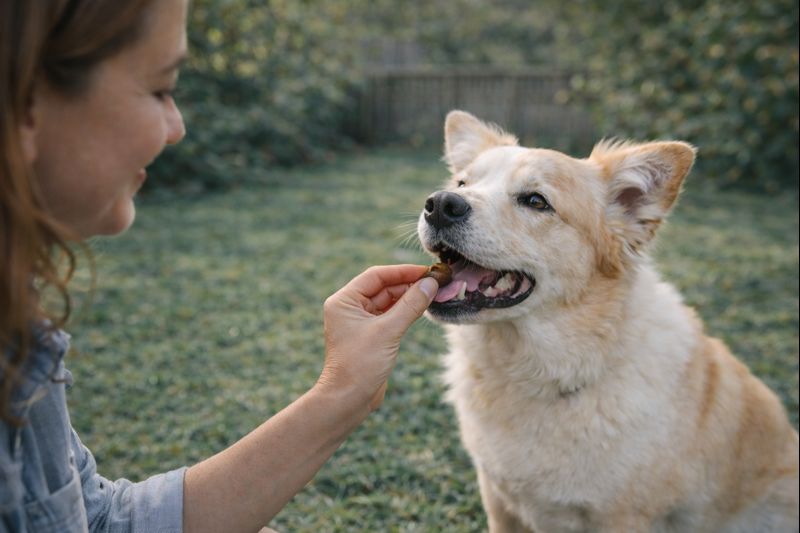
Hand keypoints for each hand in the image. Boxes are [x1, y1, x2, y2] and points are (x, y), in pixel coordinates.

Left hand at [318, 264, 437, 410]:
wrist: (348, 400)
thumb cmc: (360, 365)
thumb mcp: (388, 331)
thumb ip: (411, 305)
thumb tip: (431, 284)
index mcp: (344, 301)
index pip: (376, 276)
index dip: (403, 272)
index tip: (427, 271)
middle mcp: (349, 308)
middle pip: (384, 287)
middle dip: (410, 285)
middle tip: (436, 282)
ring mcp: (359, 322)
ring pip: (389, 301)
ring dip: (410, 298)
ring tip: (435, 293)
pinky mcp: (370, 335)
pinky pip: (390, 316)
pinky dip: (406, 311)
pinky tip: (424, 307)